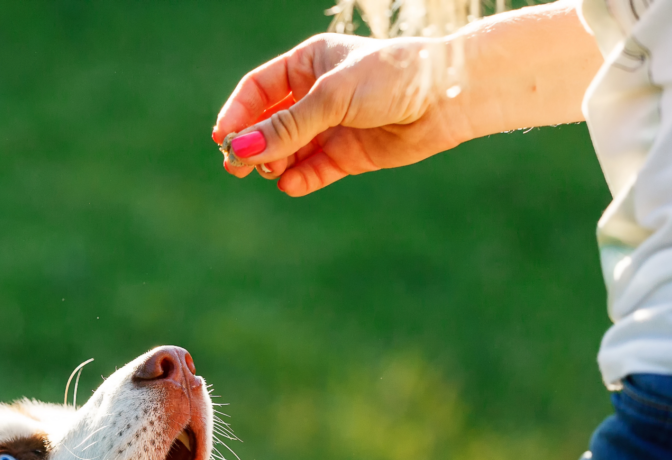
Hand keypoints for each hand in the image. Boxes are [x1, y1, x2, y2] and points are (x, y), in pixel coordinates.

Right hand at [213, 33, 467, 196]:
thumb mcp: (332, 96)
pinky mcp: (350, 155)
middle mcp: (318, 95)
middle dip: (252, 144)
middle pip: (270, 123)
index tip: (223, 138)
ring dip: (274, 162)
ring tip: (268, 172)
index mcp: (309, 64)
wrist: (448, 98)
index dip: (238, 113)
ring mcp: (333, 126)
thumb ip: (288, 126)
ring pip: (290, 150)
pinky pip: (315, 170)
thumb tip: (243, 149)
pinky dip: (300, 179)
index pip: (259, 90)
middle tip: (235, 166)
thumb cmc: (392, 78)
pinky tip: (290, 184)